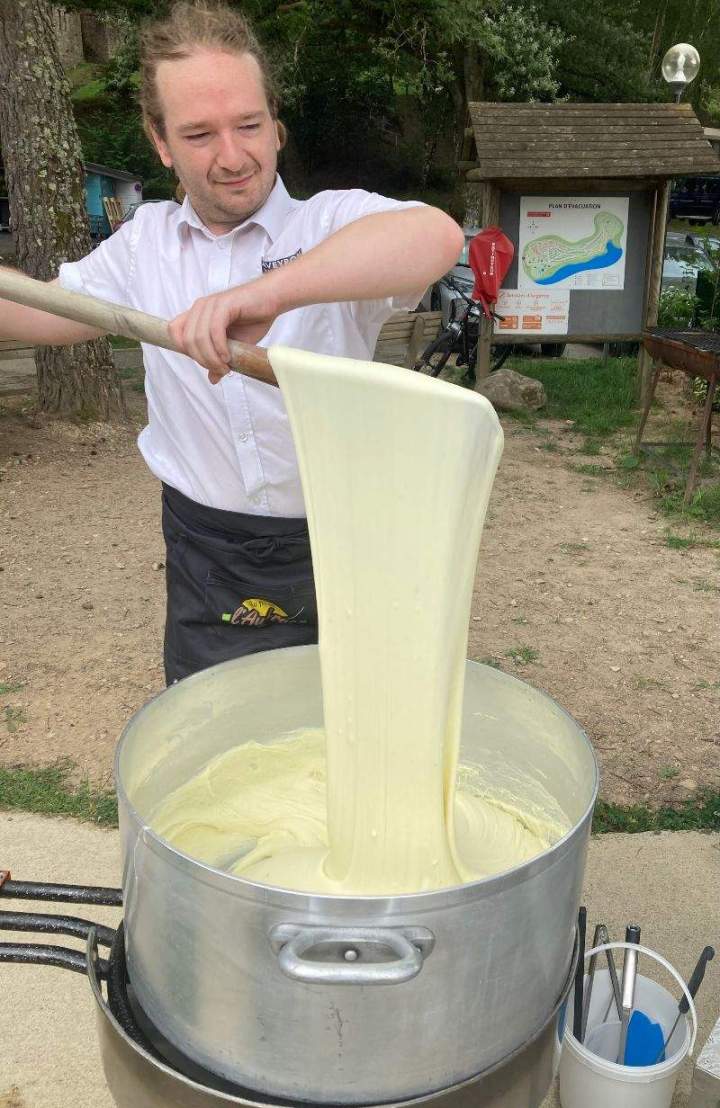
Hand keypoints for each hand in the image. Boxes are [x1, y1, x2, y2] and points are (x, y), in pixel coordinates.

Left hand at [168, 278, 282, 384]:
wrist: (272, 300)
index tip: (206, 362)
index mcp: (197, 314)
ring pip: (199, 337)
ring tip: (226, 367)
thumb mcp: (234, 345)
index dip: (185, 351)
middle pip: (187, 340)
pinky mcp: (224, 305)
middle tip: (220, 370)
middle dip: (203, 360)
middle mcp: (200, 307)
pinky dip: (219, 347)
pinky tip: (228, 356)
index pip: (174, 332)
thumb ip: (219, 359)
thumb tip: (212, 379)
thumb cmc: (253, 320)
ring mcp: (210, 305)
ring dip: (211, 358)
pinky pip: (214, 330)